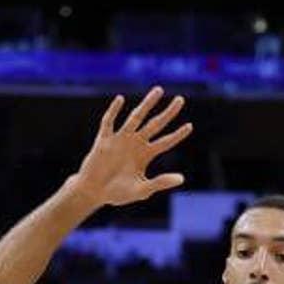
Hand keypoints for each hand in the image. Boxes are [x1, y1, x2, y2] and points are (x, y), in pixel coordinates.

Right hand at [68, 88, 191, 209]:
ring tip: (159, 91)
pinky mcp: (104, 140)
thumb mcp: (142, 189)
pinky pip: (109, 122)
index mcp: (145, 155)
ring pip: (136, 117)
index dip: (177, 134)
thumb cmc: (118, 193)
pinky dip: (114, 111)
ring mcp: (120, 139)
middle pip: (155, 124)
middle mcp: (135, 143)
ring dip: (147, 104)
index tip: (190, 126)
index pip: (165, 142)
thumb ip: (160, 182)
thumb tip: (182, 178)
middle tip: (181, 100)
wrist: (94, 192)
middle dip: (168, 113)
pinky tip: (120, 99)